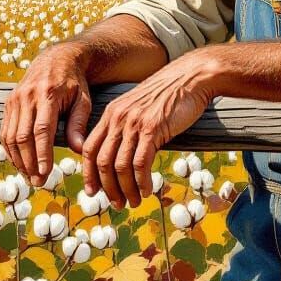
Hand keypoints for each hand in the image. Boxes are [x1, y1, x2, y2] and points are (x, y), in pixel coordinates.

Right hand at [0, 44, 91, 185]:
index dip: (42, 153)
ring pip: (11, 136)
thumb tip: (80, 151)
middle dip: (29, 162)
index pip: (42, 130)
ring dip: (19, 160)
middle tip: (39, 181)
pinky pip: (5, 131)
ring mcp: (15, 99)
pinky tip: (20, 163)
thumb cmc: (74, 83)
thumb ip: (79, 124)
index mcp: (48, 94)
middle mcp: (28, 96)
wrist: (56, 59)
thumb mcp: (83, 100)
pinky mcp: (8, 102)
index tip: (45, 172)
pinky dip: (11, 150)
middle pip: (23, 136)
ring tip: (30, 176)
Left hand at [80, 53, 216, 210]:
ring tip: (133, 201)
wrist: (191, 77)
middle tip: (117, 204)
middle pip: (102, 161)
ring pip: (120, 166)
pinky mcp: (152, 128)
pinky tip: (147, 190)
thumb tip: (122, 155)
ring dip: (126, 190)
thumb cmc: (169, 95)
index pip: (88, 148)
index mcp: (111, 113)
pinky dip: (141, 182)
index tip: (93, 192)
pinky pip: (140, 164)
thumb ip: (127, 126)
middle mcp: (119, 118)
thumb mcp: (139, 107)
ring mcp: (135, 123)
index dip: (89, 174)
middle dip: (107, 188)